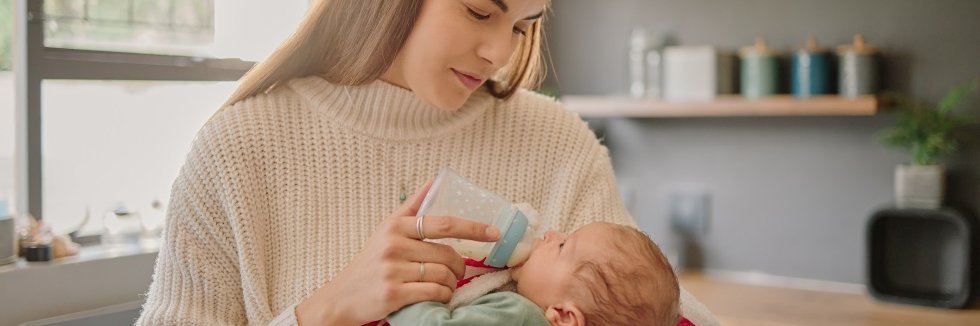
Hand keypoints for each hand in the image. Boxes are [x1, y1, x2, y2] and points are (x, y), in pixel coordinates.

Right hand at [296, 180, 500, 324]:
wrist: (341, 296)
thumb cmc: (370, 262)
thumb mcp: (386, 230)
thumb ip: (411, 207)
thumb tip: (435, 180)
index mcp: (395, 226)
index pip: (442, 223)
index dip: (472, 227)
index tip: (494, 232)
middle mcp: (394, 244)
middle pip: (447, 254)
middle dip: (459, 266)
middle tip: (457, 272)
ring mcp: (393, 269)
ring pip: (443, 275)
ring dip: (451, 283)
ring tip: (444, 285)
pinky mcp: (393, 293)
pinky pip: (434, 293)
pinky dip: (442, 296)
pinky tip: (437, 295)